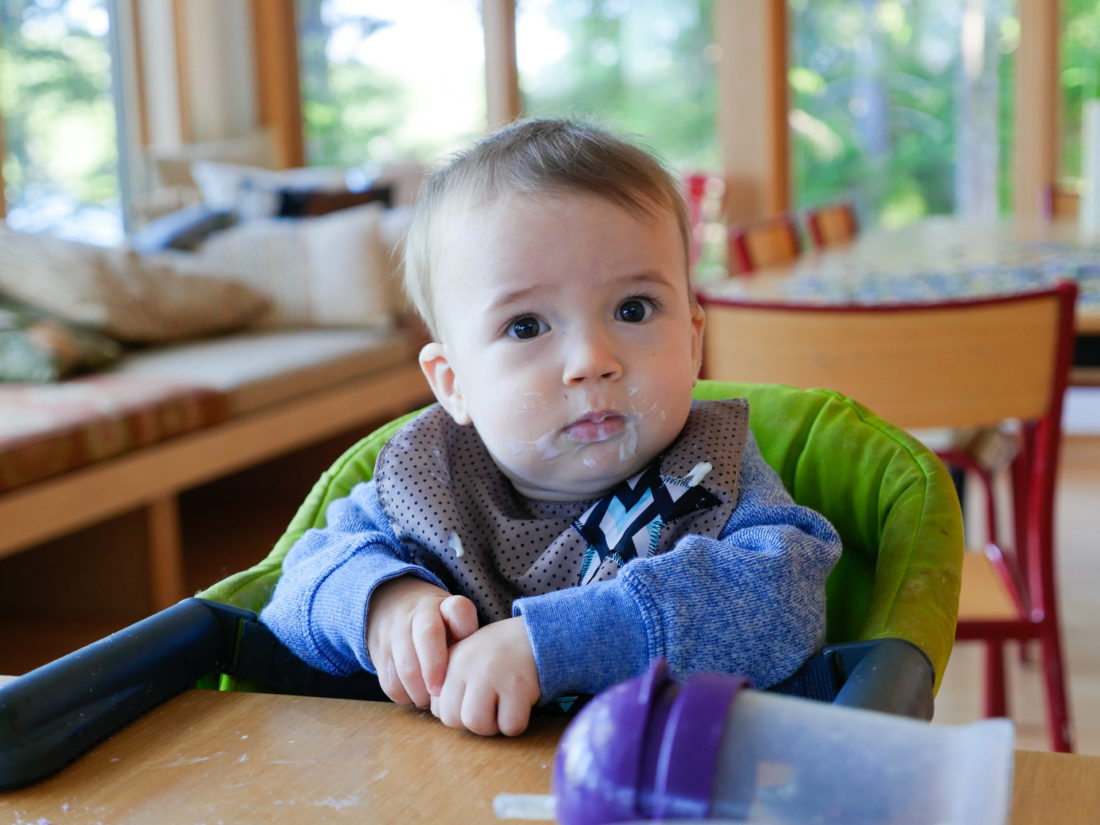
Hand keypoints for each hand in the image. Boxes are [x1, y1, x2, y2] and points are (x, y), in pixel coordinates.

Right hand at [366, 577, 478, 706]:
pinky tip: (415, 694)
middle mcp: (417, 613)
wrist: (390, 604)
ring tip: (432, 698)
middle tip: (442, 693)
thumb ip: (467, 639)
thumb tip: (474, 673)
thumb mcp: (455, 621)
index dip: (463, 630)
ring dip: (420, 691)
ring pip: (405, 667)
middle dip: (436, 670)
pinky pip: (390, 682)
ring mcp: (394, 631)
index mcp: (443, 606)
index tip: (466, 658)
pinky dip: (405, 696)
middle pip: (428, 637)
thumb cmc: (436, 624)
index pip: (457, 610)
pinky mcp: (377, 652)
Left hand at [430, 617, 539, 735]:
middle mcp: (466, 664)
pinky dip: (516, 722)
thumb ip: (448, 683)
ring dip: (493, 725)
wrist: (536, 635)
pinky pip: (509, 725)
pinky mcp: (517, 685)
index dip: (458, 711)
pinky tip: (520, 704)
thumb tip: (440, 714)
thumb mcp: (467, 658)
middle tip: (491, 704)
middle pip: (452, 719)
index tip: (475, 698)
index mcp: (451, 659)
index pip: (437, 707)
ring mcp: (491, 674)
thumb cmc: (499, 655)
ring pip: (477, 725)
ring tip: (504, 705)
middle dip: (473, 721)